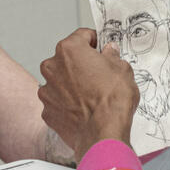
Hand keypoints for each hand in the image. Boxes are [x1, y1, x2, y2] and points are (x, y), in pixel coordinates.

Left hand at [39, 29, 138, 160]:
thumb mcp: (122, 69)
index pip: (81, 35)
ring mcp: (47, 90)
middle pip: (67, 58)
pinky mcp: (47, 110)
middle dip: (81, 64)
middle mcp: (52, 67)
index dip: (94, 41)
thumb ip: (112, 57)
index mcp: (69, 50)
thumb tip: (109, 53)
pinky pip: (57, 101)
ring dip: (72, 84)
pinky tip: (83, 109)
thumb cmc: (111, 102)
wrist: (102, 134)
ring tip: (91, 95)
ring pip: (60, 80)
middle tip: (98, 74)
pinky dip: (67, 103)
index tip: (100, 48)